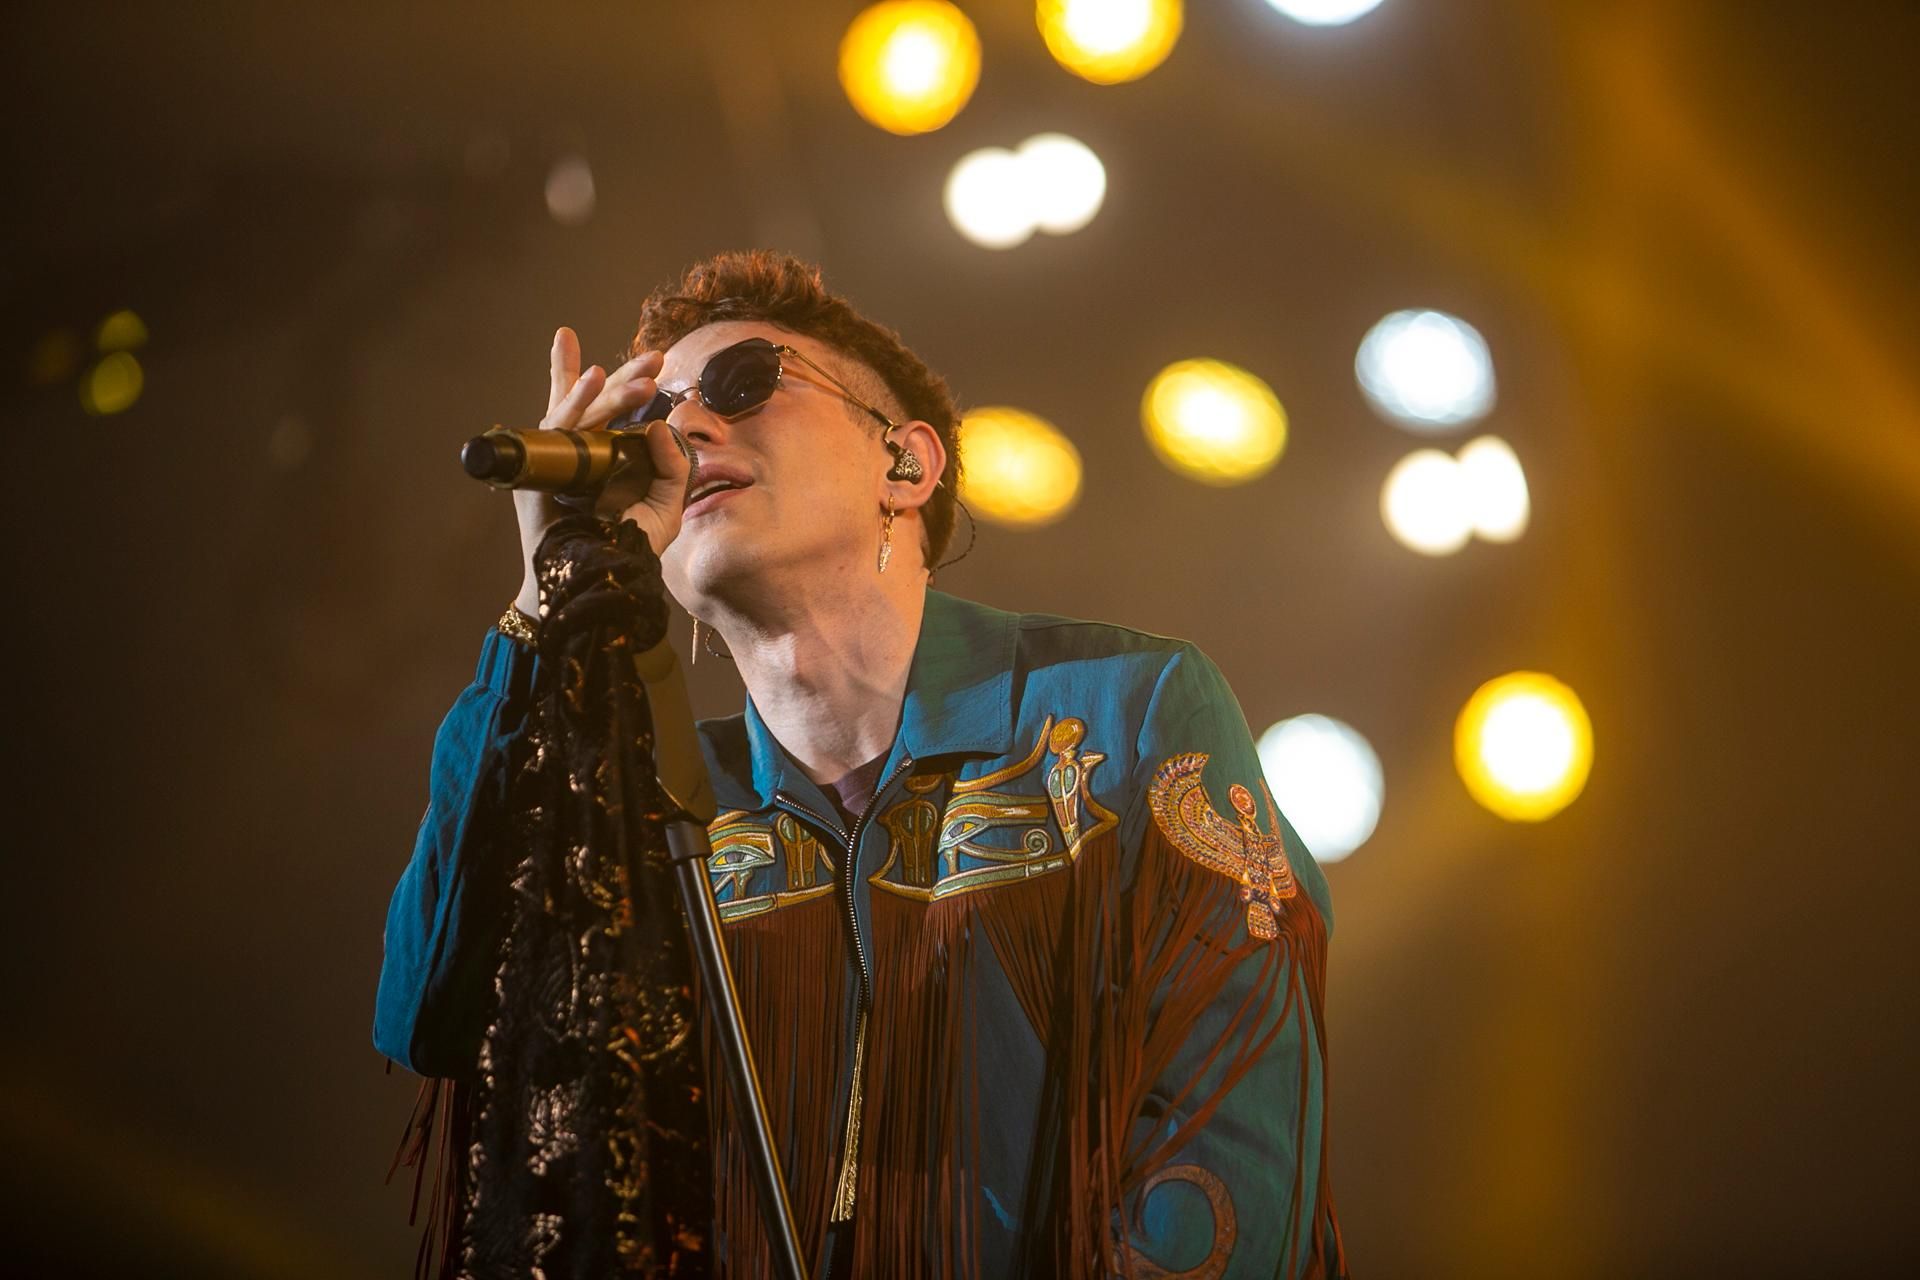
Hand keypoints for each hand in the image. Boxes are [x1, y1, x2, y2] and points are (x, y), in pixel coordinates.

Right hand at [514, 327, 689, 615]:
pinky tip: (592, 378)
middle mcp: (581, 449)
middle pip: (601, 402)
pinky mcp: (543, 462)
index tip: (654, 360)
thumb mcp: (666, 505)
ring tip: (634, 371)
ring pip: (583, 409)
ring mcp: (559, 454)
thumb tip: (660, 425)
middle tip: (657, 356)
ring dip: (608, 387)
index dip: (622, 382)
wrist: (595, 577)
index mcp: (607, 455)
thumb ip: (674, 467)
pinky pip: (560, 426)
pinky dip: (575, 401)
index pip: (612, 411)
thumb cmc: (625, 544)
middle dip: (628, 377)